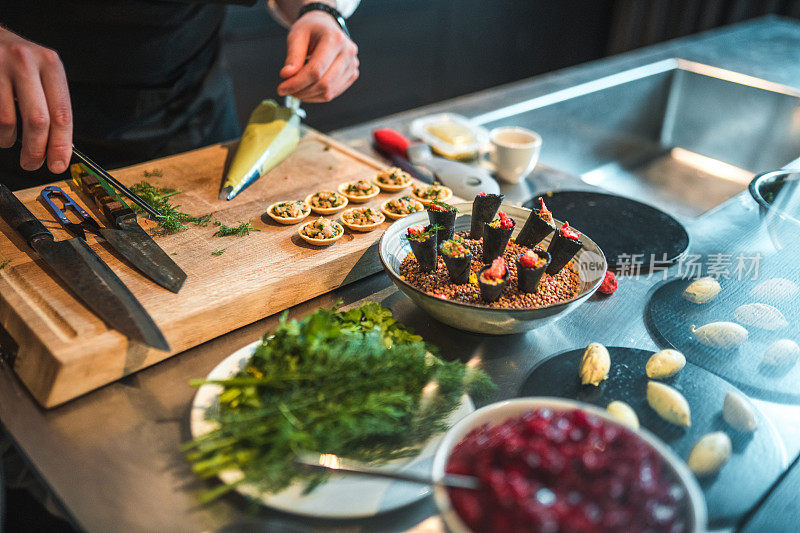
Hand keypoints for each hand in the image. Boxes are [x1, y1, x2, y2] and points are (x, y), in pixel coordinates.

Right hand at [0, 28, 71, 173]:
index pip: (62, 113)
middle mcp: (25, 62)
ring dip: (9, 141)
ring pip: (8, 121)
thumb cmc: (16, 60)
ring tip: (9, 142)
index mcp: (50, 64)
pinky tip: (0, 130)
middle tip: (32, 164)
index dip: (61, 145)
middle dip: (36, 150)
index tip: (58, 164)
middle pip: (38, 120)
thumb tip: (62, 147)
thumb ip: (52, 105)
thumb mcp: (40, 73)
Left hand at [277, 11, 358, 102]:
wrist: (325, 26)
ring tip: (295, 90)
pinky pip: (333, 93)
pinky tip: (306, 89)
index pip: (316, 70)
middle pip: (324, 84)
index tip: (281, 88)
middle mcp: (348, 53)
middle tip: (286, 90)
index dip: (297, 83)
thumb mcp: (297, 36)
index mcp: (335, 39)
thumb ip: (292, 56)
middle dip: (302, 91)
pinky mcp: (352, 74)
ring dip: (309, 96)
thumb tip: (287, 76)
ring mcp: (352, 65)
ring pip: (329, 92)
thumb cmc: (310, 29)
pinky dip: (317, 95)